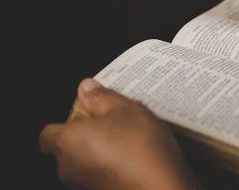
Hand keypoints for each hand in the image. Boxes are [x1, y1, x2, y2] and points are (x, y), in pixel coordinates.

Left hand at [39, 79, 201, 189]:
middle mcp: (69, 165)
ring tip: (130, 134)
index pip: (48, 132)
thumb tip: (87, 88)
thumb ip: (101, 97)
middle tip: (113, 118)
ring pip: (86, 159)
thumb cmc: (138, 147)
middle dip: (87, 133)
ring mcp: (85, 182)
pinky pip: (101, 171)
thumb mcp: (124, 108)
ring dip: (102, 147)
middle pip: (68, 146)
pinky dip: (113, 161)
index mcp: (67, 140)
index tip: (89, 109)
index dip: (68, 119)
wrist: (159, 184)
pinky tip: (136, 152)